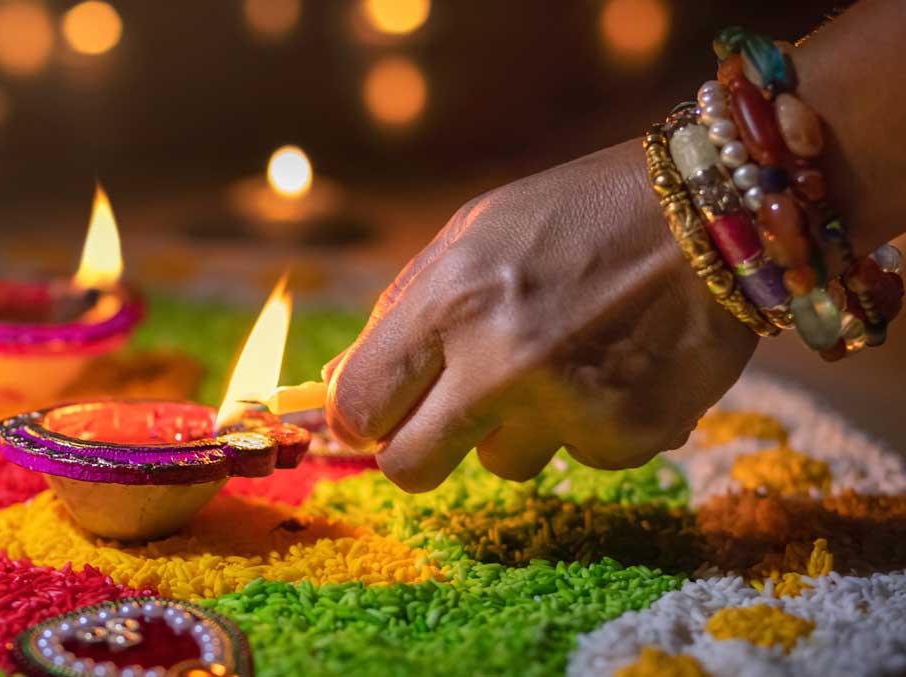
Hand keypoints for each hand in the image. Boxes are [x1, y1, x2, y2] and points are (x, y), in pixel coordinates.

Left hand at [325, 139, 758, 492]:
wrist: (713, 211)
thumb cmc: (575, 215)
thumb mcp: (470, 234)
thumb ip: (400, 312)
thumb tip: (337, 392)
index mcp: (451, 300)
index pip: (360, 405)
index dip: (359, 417)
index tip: (375, 414)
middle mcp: (503, 361)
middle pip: (411, 466)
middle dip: (416, 451)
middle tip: (443, 423)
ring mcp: (571, 405)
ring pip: (502, 464)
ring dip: (517, 428)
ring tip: (562, 360)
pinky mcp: (631, 436)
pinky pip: (579, 458)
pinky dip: (589, 425)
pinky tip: (615, 366)